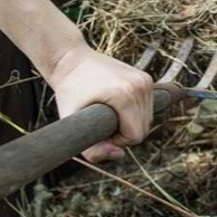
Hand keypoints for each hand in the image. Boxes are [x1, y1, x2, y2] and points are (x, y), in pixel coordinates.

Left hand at [46, 44, 153, 161]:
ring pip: (147, 120)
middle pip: (144, 129)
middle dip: (124, 133)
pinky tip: (116, 104)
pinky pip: (146, 108)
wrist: (71, 61)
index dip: (117, 140)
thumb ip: (92, 149)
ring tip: (108, 112)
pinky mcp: (146, 78)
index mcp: (124, 94)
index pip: (135, 135)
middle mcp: (140, 85)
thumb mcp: (72, 122)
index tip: (99, 129)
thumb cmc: (69, 92)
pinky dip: (134, 112)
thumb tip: (120, 155)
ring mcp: (145, 80)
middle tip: (101, 121)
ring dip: (130, 123)